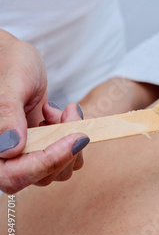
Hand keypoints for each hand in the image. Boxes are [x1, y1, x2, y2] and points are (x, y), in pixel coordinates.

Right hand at [0, 30, 88, 192]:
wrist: (12, 57)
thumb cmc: (7, 64)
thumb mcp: (10, 85)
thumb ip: (7, 114)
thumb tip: (10, 148)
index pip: (14, 176)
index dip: (47, 162)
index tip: (74, 139)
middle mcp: (2, 156)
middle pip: (40, 177)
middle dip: (65, 148)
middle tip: (71, 113)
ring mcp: (22, 153)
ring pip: (56, 170)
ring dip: (70, 141)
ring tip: (64, 110)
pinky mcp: (37, 146)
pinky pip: (62, 156)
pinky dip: (70, 135)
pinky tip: (57, 112)